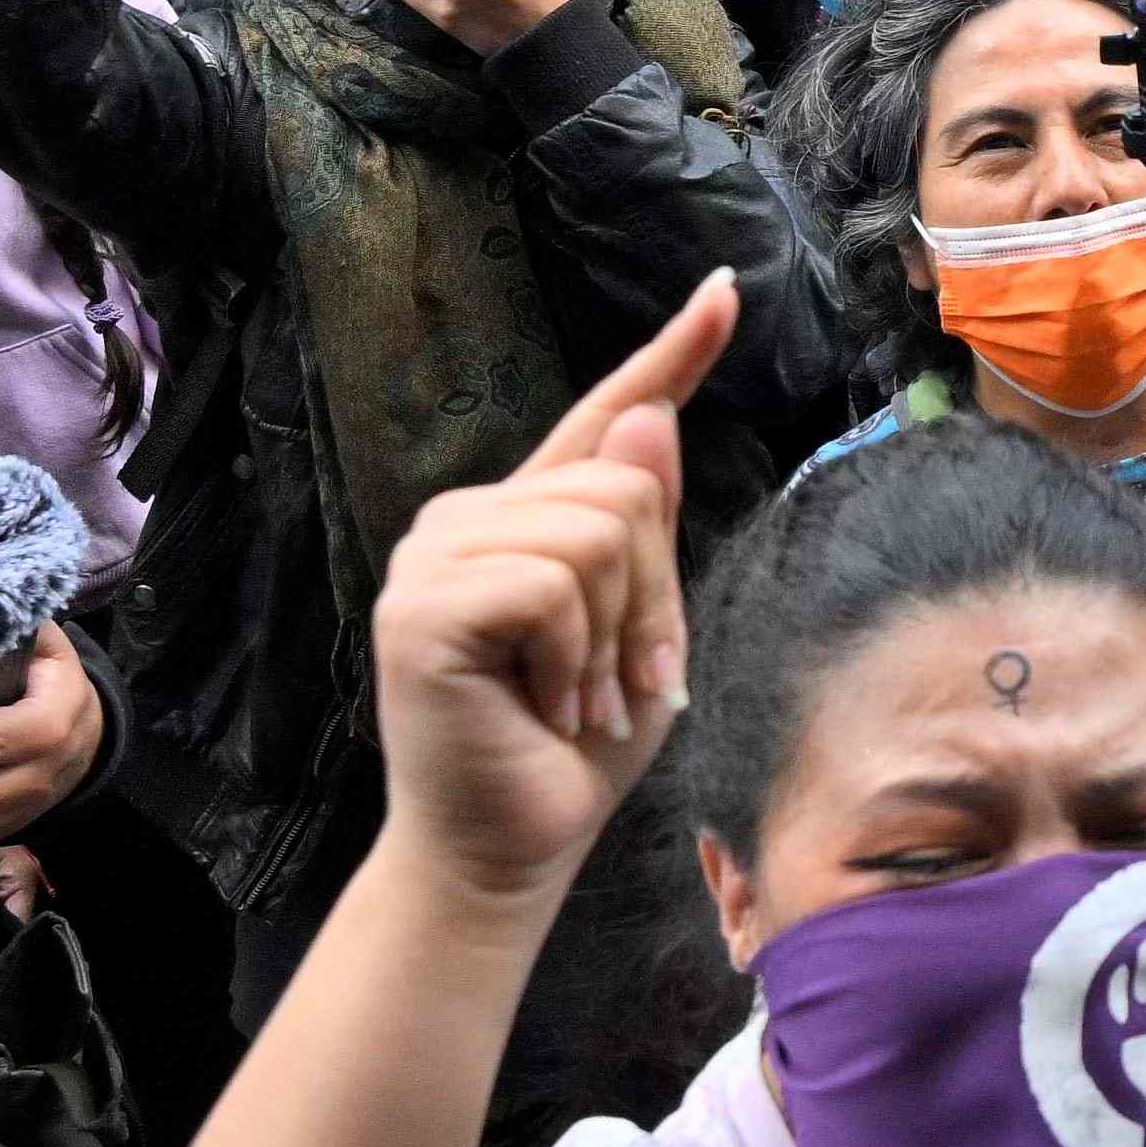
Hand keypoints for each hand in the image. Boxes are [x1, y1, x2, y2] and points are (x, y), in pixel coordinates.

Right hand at [363, 284, 740, 909]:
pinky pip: (551, 584)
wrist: (509, 854)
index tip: (724, 292)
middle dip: (654, 599)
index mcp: (523, 516)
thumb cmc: (574, 754)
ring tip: (578, 700)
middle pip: (626, 484)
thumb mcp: (642, 634)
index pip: (607, 418)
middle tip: (620, 686)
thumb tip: (652, 416)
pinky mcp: (422, 606)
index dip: (669, 355)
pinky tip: (544, 706)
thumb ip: (645, 532)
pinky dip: (574, 656)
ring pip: (598, 528)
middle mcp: (468, 518)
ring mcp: (434, 556)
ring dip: (616, 635)